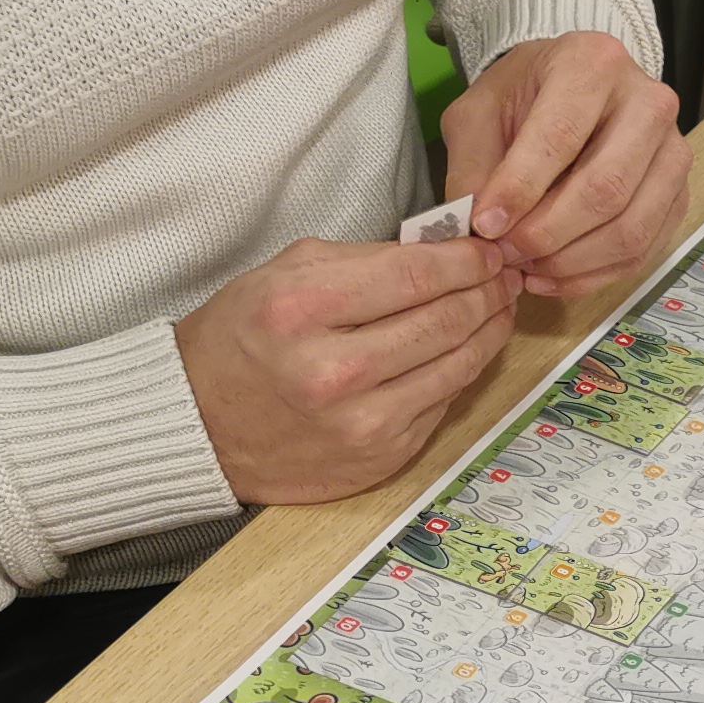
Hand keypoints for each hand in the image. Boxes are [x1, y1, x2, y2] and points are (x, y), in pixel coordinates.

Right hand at [177, 238, 520, 504]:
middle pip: (446, 319)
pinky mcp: (381, 455)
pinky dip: (465, 369)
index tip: (486, 247)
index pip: (416, 275)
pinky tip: (471, 346)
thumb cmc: (242, 339)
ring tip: (501, 304)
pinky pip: (444, 401)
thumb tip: (444, 249)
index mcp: (301, 310)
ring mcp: (361, 422)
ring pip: (459, 364)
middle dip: (488, 289)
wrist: (199, 425)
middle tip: (505, 272)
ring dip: (491, 329)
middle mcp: (333, 371)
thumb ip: (365, 259)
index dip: (466, 258)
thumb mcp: (283, 275)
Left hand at [439, 30, 689, 302]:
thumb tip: (482, 231)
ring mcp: (674, 152)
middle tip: (505, 254)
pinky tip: (552, 276)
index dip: (520, 189)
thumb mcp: (478, 114)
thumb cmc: (523, 97)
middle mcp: (648, 103)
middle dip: (548, 234)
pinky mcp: (680, 194)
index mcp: (593, 64)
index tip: (484, 226)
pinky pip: (643, 250)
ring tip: (526, 267)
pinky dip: (594, 275)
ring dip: (572, 262)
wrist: (572, 92)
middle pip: (606, 189)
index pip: (561, 136)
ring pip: (631, 229)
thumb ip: (473, 166)